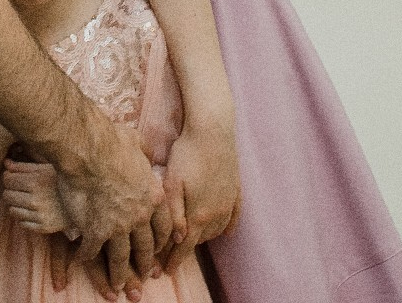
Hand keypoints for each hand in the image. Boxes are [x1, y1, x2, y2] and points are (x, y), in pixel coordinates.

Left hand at [1, 160, 66, 233]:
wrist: (82, 203)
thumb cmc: (61, 182)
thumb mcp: (45, 169)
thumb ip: (23, 167)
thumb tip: (5, 163)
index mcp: (36, 182)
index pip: (8, 180)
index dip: (9, 177)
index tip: (15, 177)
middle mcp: (36, 200)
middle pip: (7, 195)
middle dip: (11, 190)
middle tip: (20, 189)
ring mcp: (39, 216)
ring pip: (12, 210)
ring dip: (16, 204)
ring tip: (27, 199)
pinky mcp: (43, 228)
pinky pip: (21, 223)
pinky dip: (23, 216)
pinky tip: (32, 210)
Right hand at [51, 124, 160, 294]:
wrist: (87, 149)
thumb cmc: (112, 141)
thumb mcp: (138, 143)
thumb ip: (145, 153)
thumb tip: (147, 152)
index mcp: (153, 197)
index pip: (165, 227)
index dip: (162, 241)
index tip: (158, 250)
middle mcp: (139, 216)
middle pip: (145, 247)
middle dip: (144, 264)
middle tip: (144, 276)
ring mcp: (118, 227)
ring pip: (120, 258)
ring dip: (119, 274)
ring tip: (117, 287)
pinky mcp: (95, 232)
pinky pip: (92, 251)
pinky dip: (88, 257)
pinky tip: (83, 259)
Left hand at [158, 124, 239, 268]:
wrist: (213, 130)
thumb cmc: (187, 153)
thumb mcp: (172, 183)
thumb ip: (175, 213)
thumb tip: (178, 238)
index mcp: (199, 214)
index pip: (185, 246)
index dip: (174, 260)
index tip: (164, 272)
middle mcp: (216, 213)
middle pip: (200, 239)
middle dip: (186, 247)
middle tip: (171, 251)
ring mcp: (228, 202)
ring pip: (216, 229)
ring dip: (203, 236)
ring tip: (191, 237)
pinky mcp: (236, 190)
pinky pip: (234, 216)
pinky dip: (227, 226)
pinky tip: (225, 231)